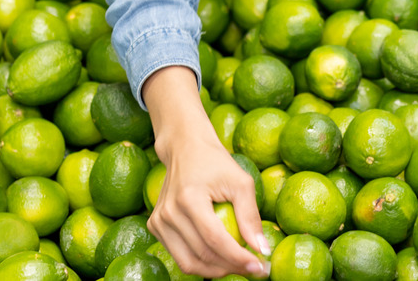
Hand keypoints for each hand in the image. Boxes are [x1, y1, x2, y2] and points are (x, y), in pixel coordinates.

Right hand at [144, 67, 269, 278]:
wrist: (185, 148)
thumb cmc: (216, 163)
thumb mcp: (241, 182)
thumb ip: (250, 216)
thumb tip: (262, 250)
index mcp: (188, 198)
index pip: (214, 240)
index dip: (238, 258)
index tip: (260, 268)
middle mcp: (168, 212)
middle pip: (202, 255)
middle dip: (232, 268)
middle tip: (255, 270)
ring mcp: (158, 221)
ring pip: (189, 263)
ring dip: (217, 271)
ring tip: (239, 266)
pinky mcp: (155, 227)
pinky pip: (180, 256)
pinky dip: (202, 263)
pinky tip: (222, 258)